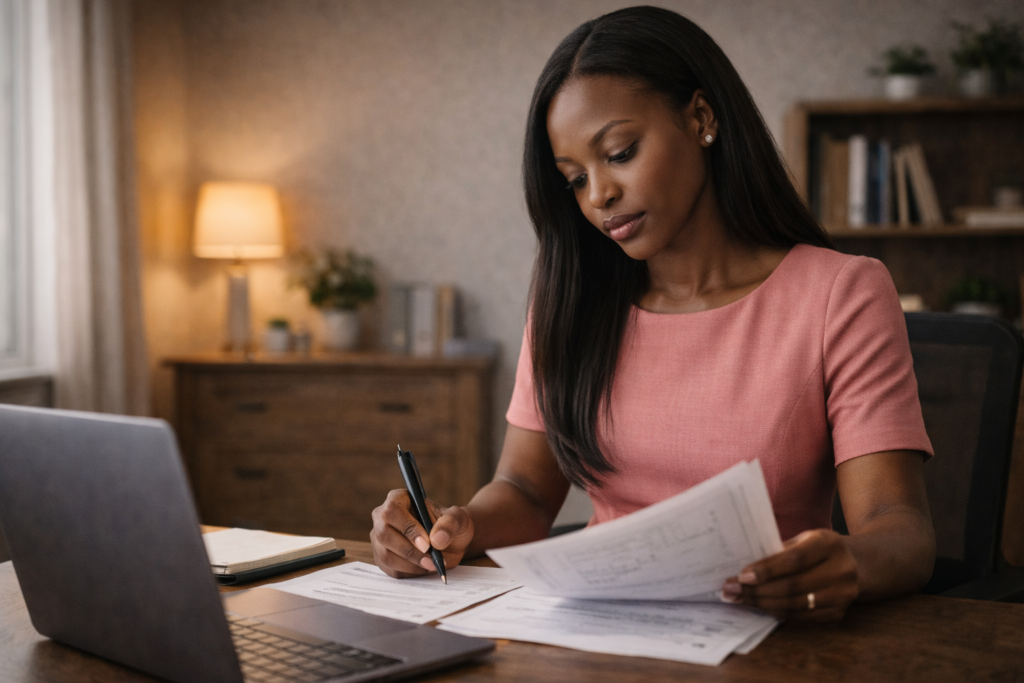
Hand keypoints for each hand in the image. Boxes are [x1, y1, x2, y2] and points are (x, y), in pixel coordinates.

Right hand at [370, 489, 474, 578]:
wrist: (449, 542)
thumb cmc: (450, 525)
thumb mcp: (458, 519)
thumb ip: (450, 524)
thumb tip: (436, 539)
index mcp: (399, 499)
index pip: (393, 510)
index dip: (408, 528)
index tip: (427, 544)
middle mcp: (383, 517)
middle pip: (384, 535)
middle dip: (409, 551)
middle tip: (431, 561)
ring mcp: (380, 538)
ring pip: (386, 555)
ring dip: (411, 565)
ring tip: (432, 565)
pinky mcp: (382, 557)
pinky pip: (390, 569)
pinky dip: (409, 572)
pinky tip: (424, 568)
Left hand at [721, 529, 858, 621]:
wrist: (857, 564)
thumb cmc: (818, 549)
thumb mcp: (804, 539)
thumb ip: (779, 551)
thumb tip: (742, 566)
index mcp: (828, 544)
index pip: (795, 559)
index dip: (767, 570)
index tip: (741, 576)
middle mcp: (840, 570)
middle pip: (793, 586)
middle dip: (757, 591)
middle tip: (730, 591)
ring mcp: (843, 594)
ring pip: (795, 605)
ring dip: (763, 604)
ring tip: (739, 599)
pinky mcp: (838, 613)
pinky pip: (801, 617)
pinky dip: (777, 612)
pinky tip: (760, 606)